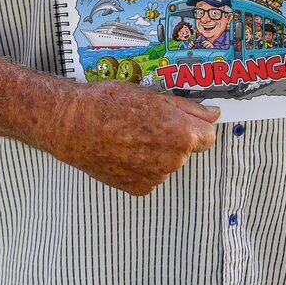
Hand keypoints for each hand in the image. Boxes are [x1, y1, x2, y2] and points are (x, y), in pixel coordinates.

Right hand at [38, 82, 219, 196]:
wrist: (73, 125)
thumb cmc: (109, 104)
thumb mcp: (153, 96)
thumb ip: (189, 109)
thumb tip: (212, 115)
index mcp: (182, 135)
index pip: (208, 135)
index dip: (195, 126)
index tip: (181, 121)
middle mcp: (173, 160)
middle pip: (185, 150)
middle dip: (172, 139)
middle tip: (145, 124)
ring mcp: (156, 177)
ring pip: (166, 163)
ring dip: (155, 153)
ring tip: (128, 137)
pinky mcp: (139, 188)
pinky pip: (149, 176)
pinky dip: (140, 167)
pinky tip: (121, 152)